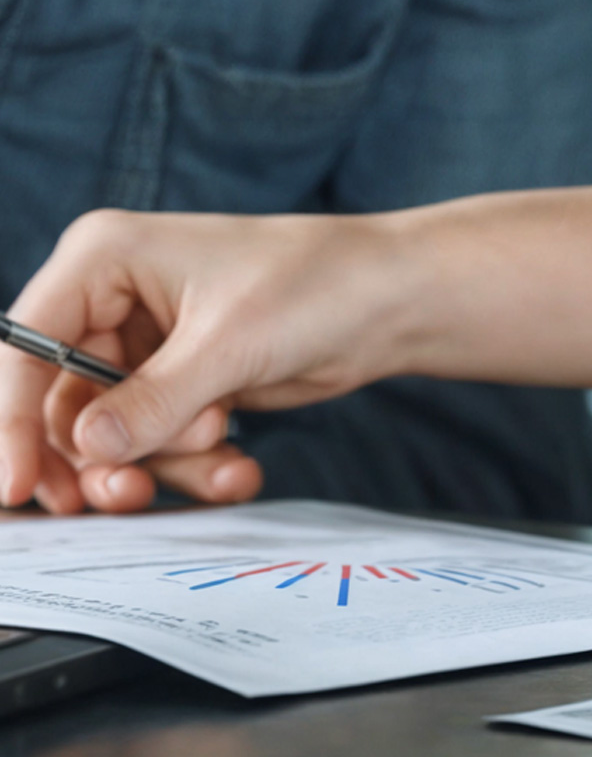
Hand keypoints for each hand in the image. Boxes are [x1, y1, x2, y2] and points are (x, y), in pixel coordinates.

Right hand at [0, 207, 413, 511]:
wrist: (390, 300)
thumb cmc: (316, 285)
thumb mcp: (228, 346)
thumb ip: (152, 402)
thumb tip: (88, 447)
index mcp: (102, 260)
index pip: (25, 347)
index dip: (12, 421)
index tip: (14, 485)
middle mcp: (110, 300)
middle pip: (58, 405)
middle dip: (97, 457)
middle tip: (127, 496)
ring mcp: (145, 348)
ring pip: (111, 436)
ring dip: (158, 463)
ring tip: (218, 453)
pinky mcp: (180, 385)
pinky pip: (158, 445)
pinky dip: (192, 465)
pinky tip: (237, 466)